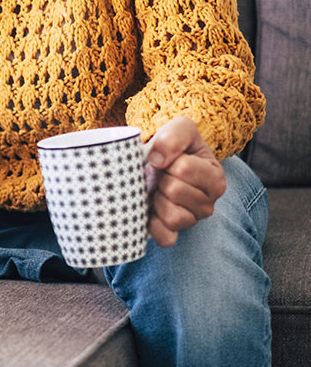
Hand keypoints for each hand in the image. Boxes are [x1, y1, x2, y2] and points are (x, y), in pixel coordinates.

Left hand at [144, 116, 226, 246]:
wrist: (158, 159)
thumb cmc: (173, 145)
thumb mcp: (180, 128)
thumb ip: (174, 135)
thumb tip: (157, 160)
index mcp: (215, 177)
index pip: (184, 169)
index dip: (167, 160)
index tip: (168, 158)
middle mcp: (209, 202)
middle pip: (175, 191)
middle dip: (161, 179)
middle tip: (161, 174)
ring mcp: (192, 220)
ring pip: (173, 217)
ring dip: (157, 200)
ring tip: (158, 189)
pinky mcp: (174, 233)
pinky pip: (166, 238)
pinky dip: (153, 225)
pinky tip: (151, 209)